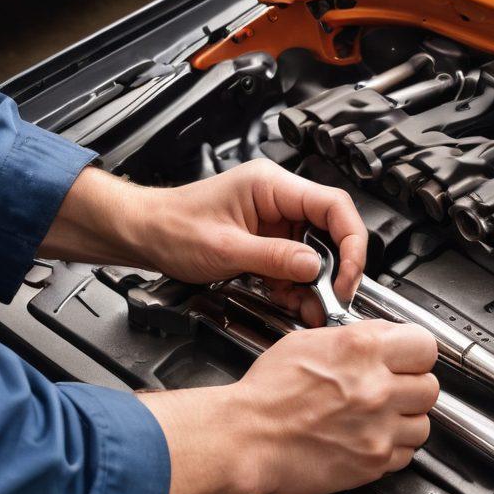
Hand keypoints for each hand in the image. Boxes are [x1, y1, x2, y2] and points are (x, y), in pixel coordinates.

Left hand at [41, 159, 366, 313]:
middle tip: (331, 298)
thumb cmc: (171, 227)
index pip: (333, 205)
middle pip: (329, 230)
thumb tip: (315, 267)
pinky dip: (296, 284)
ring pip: (315, 251)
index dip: (351, 241)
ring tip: (309, 307)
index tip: (348, 275)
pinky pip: (295, 262)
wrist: (142, 233)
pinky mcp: (267, 239)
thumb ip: (275, 258)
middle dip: (334, 268)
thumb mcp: (226, 249)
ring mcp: (274, 219)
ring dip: (314, 282)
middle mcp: (278, 198)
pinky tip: (289, 299)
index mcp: (271, 186)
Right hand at [138, 320, 438, 493]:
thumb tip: (382, 338)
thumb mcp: (308, 341)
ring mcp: (378, 428)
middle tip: (391, 387)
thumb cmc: (267, 392)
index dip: (415, 351)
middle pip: (429, 386)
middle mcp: (377, 388)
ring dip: (406, 419)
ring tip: (379, 415)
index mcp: (362, 349)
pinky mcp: (373, 461)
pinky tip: (369, 436)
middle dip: (412, 385)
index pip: (425, 345)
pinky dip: (393, 447)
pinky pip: (405, 454)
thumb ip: (355, 338)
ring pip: (423, 423)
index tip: (407, 357)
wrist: (247, 438)